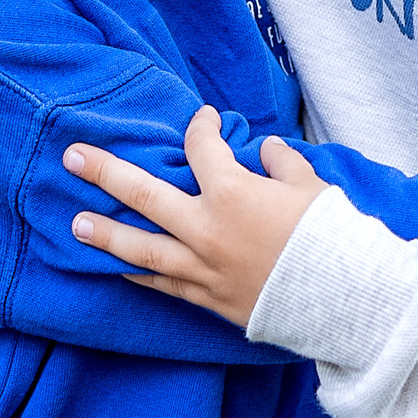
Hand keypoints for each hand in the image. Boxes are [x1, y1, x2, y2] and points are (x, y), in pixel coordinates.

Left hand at [63, 106, 328, 328]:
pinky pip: (164, 285)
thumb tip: (267, 150)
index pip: (202, 148)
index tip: (203, 118)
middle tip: (72, 158)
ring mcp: (203, 267)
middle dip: (105, 172)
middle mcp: (206, 228)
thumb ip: (283, 165)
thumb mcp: (311, 187)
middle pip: (144, 194)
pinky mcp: (208, 299)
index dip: (201, 126)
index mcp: (232, 191)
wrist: (345, 298)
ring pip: (142, 248)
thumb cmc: (332, 236)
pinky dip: (140, 276)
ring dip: (106, 234)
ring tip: (75, 224)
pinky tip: (117, 270)